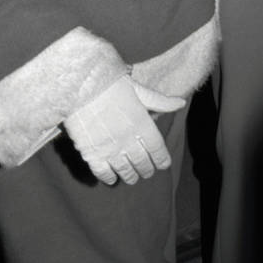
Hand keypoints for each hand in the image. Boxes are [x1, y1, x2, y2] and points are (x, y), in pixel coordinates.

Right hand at [63, 74, 184, 185]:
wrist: (81, 85)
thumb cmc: (112, 84)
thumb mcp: (140, 90)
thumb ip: (160, 101)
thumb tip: (181, 103)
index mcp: (142, 123)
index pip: (157, 149)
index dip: (162, 159)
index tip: (163, 164)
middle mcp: (128, 139)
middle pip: (142, 162)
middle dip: (146, 169)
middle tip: (147, 172)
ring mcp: (110, 148)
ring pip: (125, 171)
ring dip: (130, 176)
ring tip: (132, 177)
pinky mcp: (92, 153)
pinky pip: (103, 172)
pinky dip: (109, 177)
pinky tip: (112, 178)